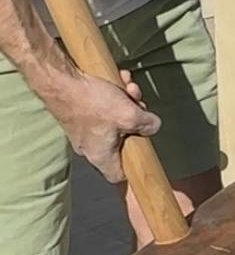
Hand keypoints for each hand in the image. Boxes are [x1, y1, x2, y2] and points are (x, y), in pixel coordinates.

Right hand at [42, 68, 160, 184]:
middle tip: (138, 104)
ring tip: (128, 86)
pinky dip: (114, 94)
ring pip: (115, 118)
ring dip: (126, 101)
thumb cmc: (90, 103)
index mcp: (101, 156)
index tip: (143, 156)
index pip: (118, 175)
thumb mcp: (129, 115)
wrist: (60, 81)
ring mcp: (84, 130)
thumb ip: (147, 124)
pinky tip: (119, 79)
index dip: (133, 168)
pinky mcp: (80, 113)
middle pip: (123, 139)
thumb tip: (153, 126)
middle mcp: (90, 147)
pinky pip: (103, 107)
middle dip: (135, 118)